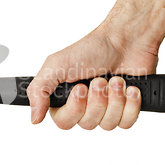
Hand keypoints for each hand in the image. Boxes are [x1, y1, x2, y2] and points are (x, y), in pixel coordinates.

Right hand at [27, 20, 158, 129]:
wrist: (126, 40)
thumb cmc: (93, 49)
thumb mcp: (56, 64)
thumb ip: (38, 91)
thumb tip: (34, 118)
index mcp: (65, 98)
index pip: (64, 122)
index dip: (75, 108)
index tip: (80, 88)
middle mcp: (85, 106)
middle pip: (88, 124)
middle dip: (97, 100)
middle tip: (99, 80)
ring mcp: (106, 109)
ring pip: (108, 124)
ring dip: (114, 99)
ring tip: (115, 80)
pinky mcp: (127, 110)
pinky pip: (127, 122)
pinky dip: (130, 104)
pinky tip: (130, 88)